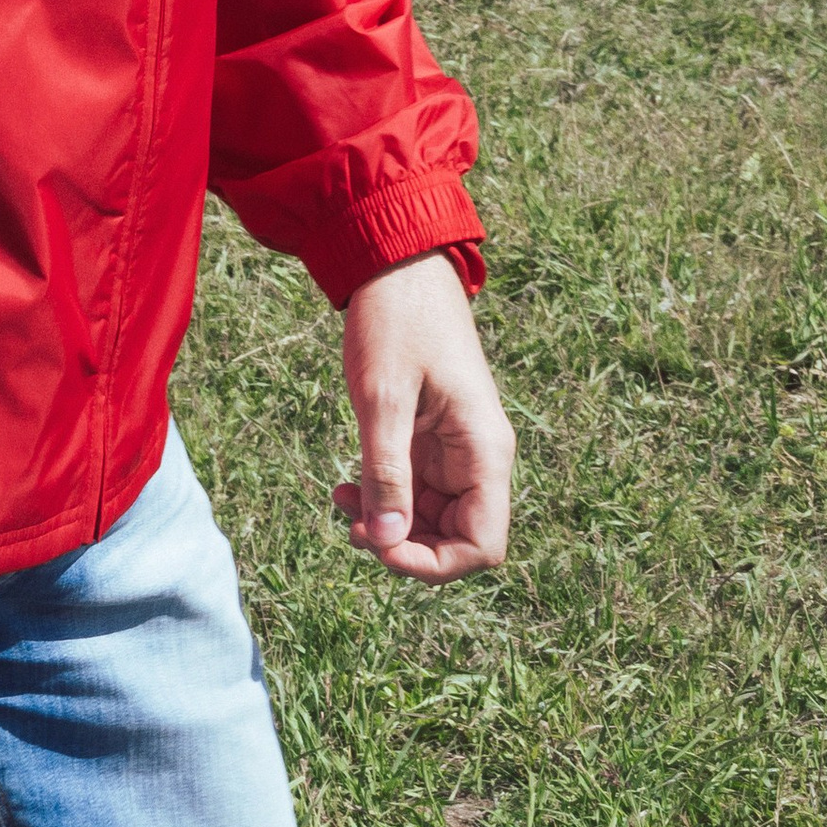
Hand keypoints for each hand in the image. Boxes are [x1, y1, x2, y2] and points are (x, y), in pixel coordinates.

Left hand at [335, 249, 514, 581]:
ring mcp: (455, 448)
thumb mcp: (382, 397)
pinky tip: (347, 489)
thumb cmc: (395, 320)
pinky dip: (384, 497)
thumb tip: (386, 543)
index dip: (435, 564)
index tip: (381, 548)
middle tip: (352, 528)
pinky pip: (416, 489)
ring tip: (342, 506)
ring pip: (433, 518)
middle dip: (407, 546)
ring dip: (391, 524)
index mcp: (485, 449)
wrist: (395, 262)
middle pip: (459, 538)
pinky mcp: (430, 437)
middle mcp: (479, 456)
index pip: (483, 544)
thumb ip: (386, 472)